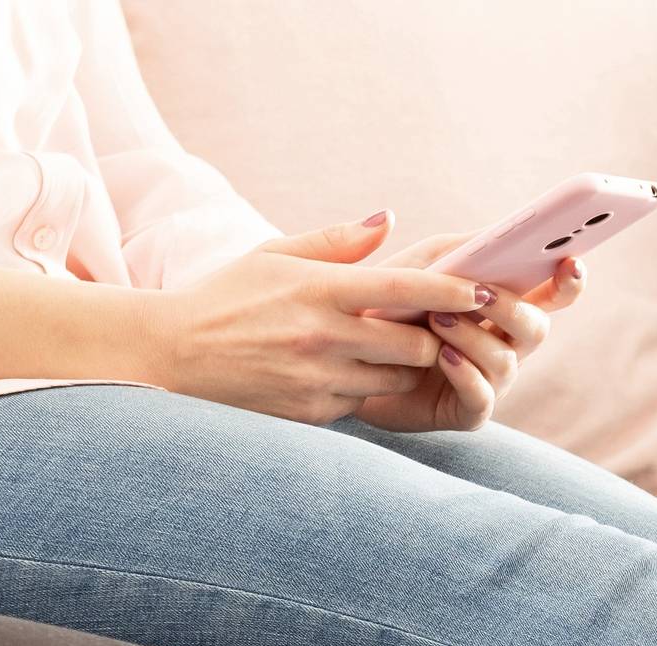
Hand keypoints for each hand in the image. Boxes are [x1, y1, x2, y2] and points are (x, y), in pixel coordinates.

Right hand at [144, 212, 484, 424]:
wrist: (172, 356)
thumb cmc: (227, 298)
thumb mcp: (274, 255)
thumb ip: (336, 243)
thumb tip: (388, 220)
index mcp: (319, 289)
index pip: (404, 287)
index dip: (451, 289)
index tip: (483, 289)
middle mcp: (324, 336)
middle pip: (416, 344)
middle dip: (430, 338)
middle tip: (430, 327)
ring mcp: (320, 379)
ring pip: (397, 379)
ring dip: (402, 368)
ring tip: (385, 351)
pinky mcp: (314, 413)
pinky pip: (365, 402)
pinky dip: (367, 389)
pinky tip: (345, 374)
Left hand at [355, 230, 582, 434]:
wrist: (347, 356)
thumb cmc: (388, 308)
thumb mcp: (420, 267)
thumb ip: (459, 251)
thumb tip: (494, 235)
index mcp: (503, 308)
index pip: (552, 295)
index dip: (568, 282)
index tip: (572, 262)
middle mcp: (505, 345)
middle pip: (537, 328)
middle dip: (511, 309)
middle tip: (480, 293)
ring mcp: (490, 381)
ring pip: (507, 361)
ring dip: (473, 336)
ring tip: (436, 320)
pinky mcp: (467, 412)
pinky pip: (481, 396)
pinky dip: (465, 373)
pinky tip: (443, 356)